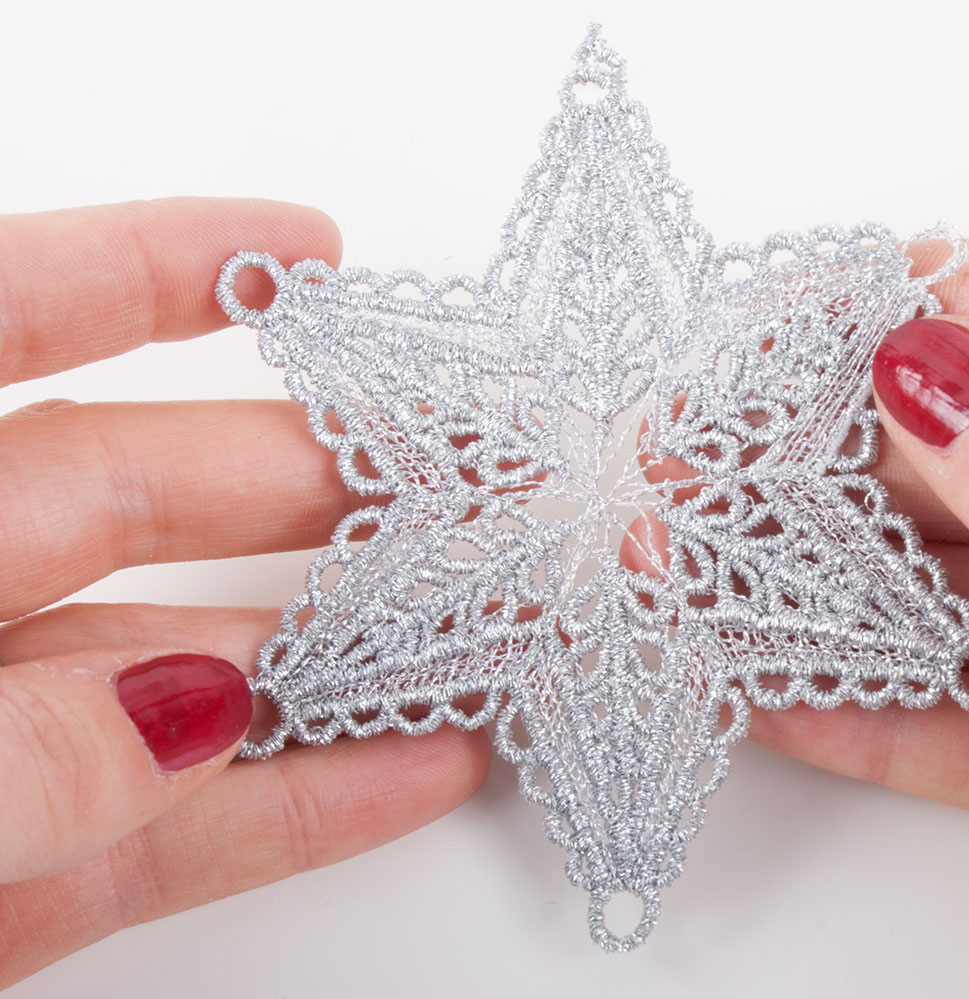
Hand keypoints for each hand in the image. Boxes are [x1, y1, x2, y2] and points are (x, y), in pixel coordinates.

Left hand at [0, 199, 490, 987]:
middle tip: (467, 477)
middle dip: (311, 480)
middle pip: (137, 498)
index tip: (312, 254)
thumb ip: (7, 743)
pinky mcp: (4, 883)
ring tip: (479, 623)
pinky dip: (288, 808)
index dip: (155, 270)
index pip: (5, 322)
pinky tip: (413, 770)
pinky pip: (163, 829)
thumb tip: (192, 708)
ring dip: (335, 651)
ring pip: (179, 674)